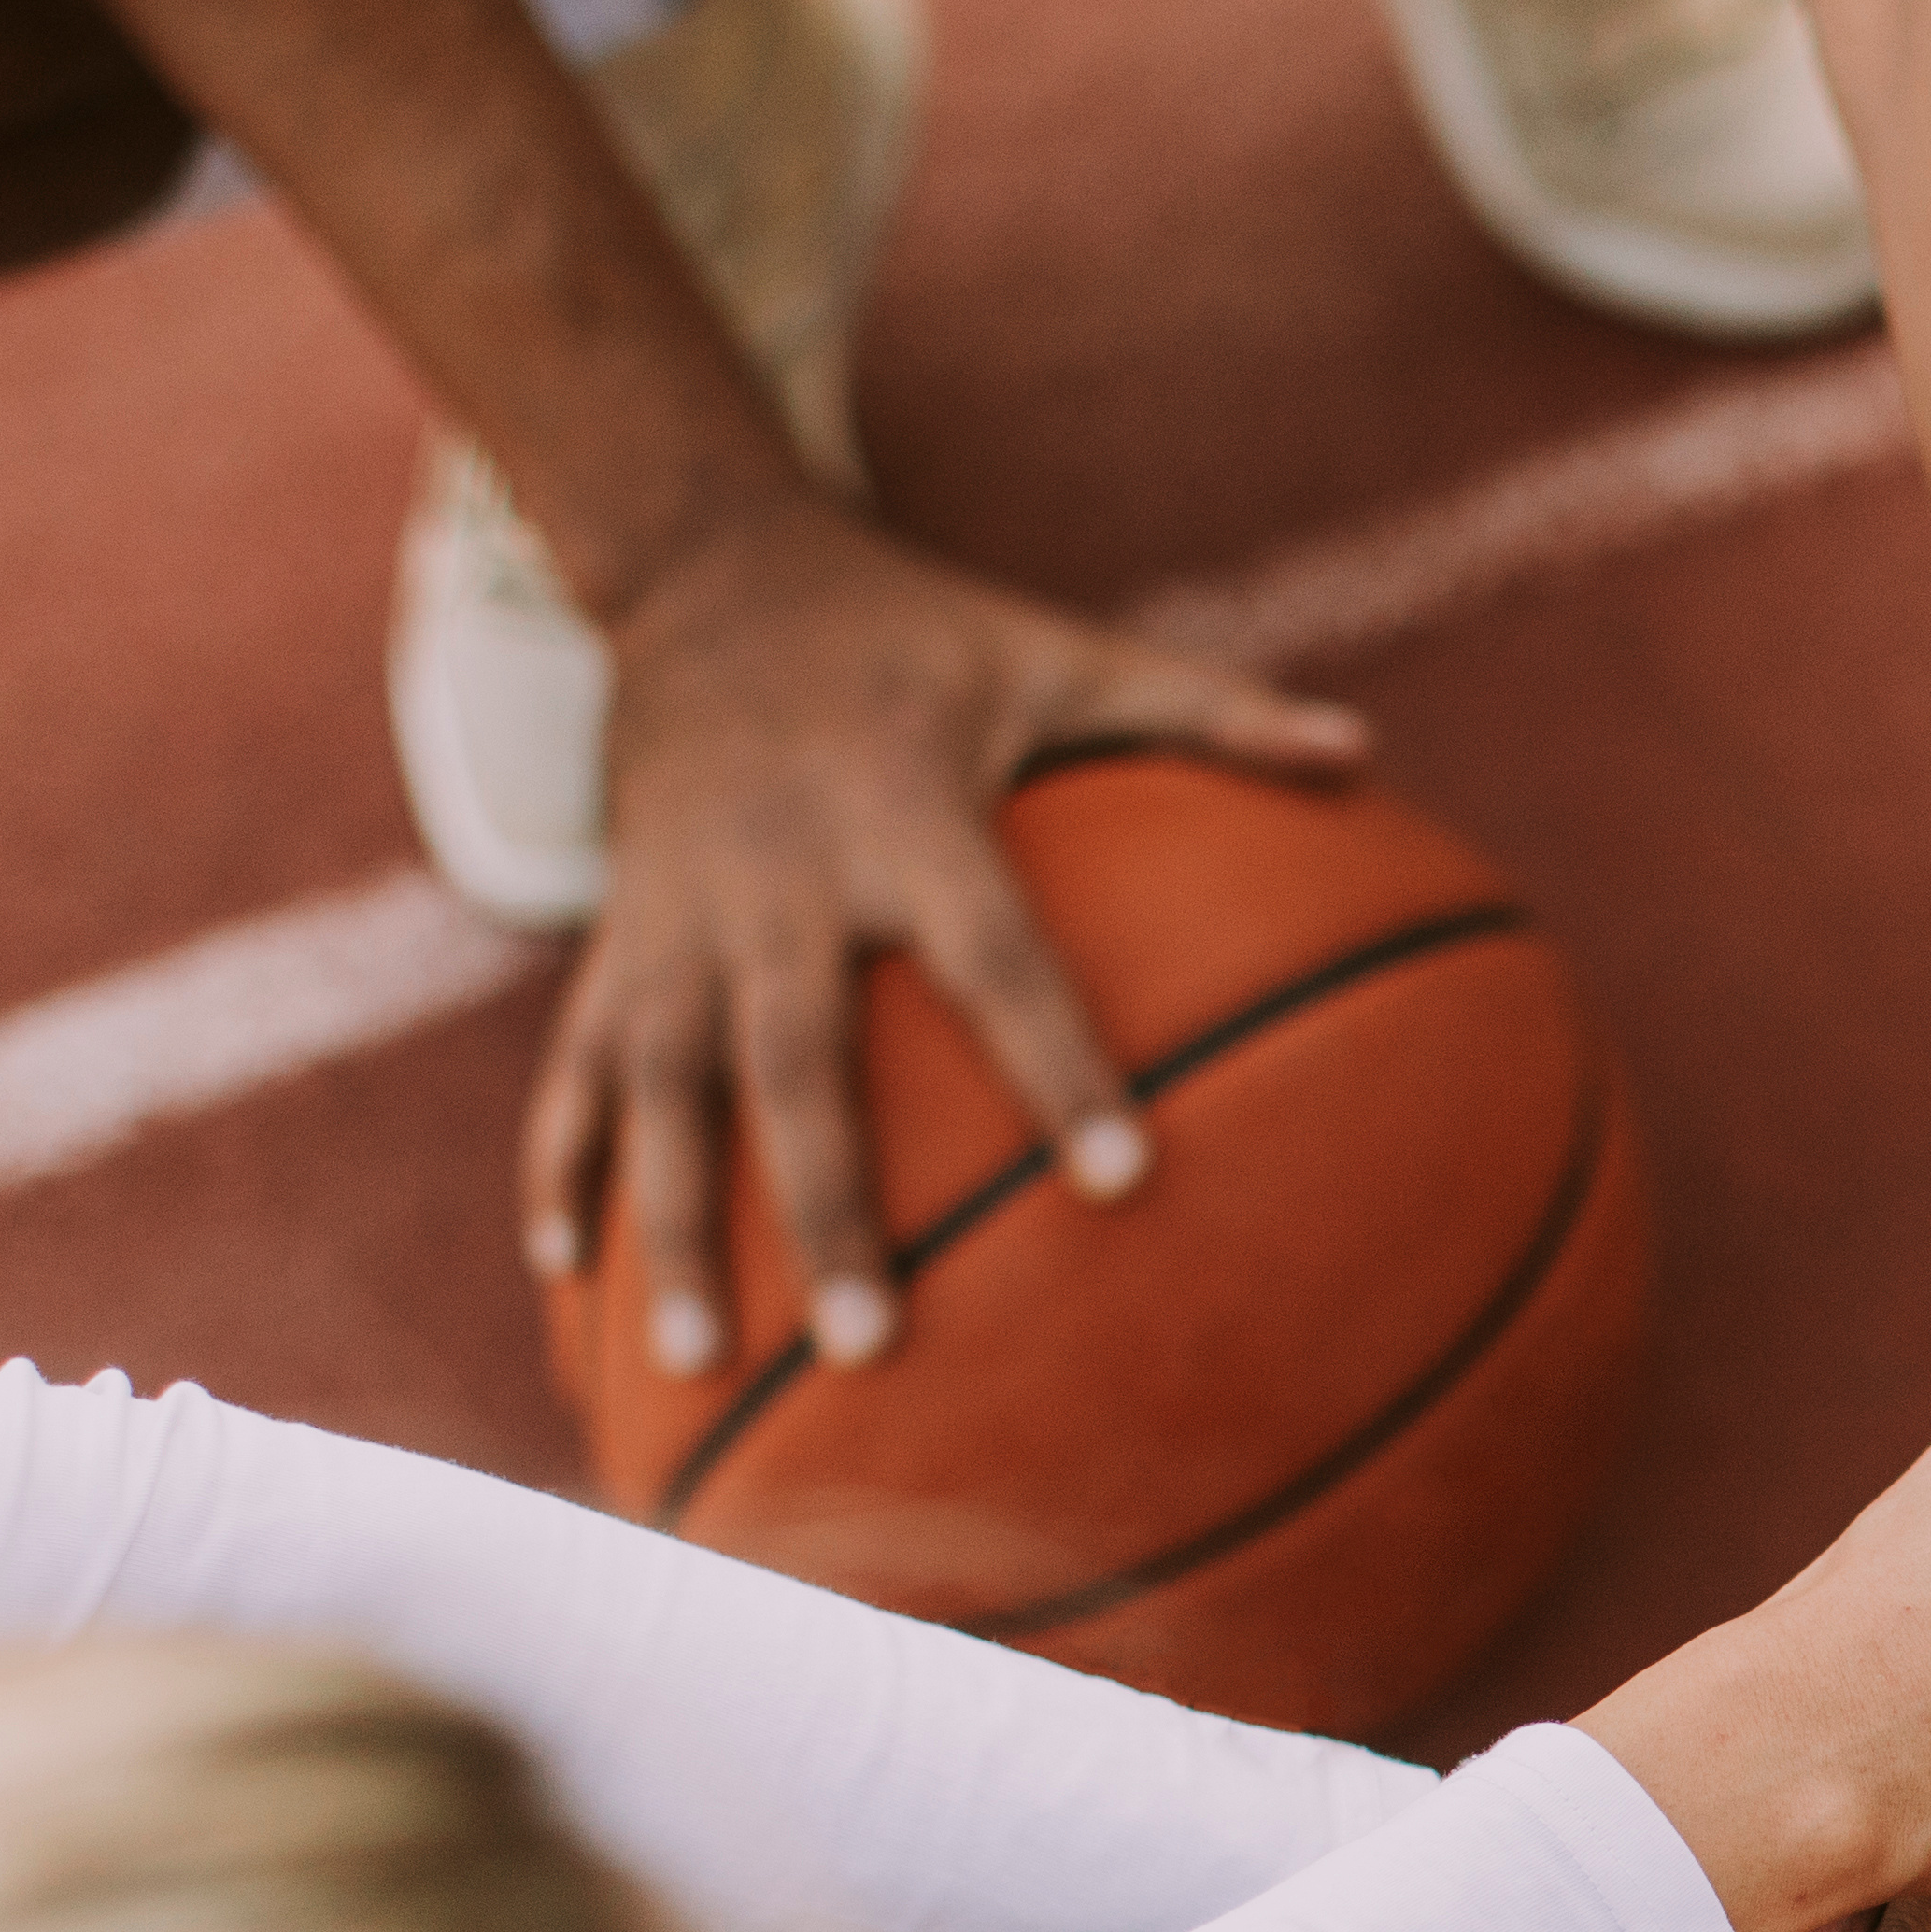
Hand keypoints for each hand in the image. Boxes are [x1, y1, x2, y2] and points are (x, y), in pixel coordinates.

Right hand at [518, 495, 1364, 1376]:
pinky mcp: (617, 937)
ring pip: (661, 1089)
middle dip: (827, 1207)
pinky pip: (575, 1066)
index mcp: (904, 815)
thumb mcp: (1064, 650)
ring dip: (674, 1227)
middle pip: (798, 1062)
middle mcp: (778, 879)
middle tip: (872, 1344)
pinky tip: (567, 1280)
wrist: (707, 568)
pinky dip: (562, 1165)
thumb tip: (1368, 758)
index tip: (1128, 1180)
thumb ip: (1213, 711)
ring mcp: (677, 917)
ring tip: (697, 1363)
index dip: (1058, 1061)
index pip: (996, 954)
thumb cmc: (923, 634)